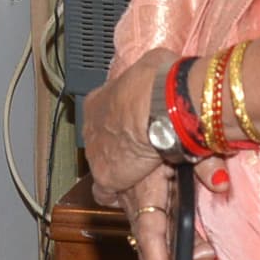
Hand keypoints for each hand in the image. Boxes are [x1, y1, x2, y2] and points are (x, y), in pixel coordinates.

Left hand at [81, 48, 176, 208]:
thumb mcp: (157, 66)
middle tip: (142, 152)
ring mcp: (95, 152)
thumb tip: (167, 68)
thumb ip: (158, 73)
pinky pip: (105, 191)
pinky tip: (129, 193)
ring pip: (104, 164)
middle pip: (103, 141)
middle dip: (120, 147)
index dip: (120, 122)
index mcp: (100, 100)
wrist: (156, 106)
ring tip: (140, 175)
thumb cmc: (159, 81)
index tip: (134, 127)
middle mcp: (91, 126)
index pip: (104, 115)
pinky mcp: (105, 175)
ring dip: (121, 169)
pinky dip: (116, 193)